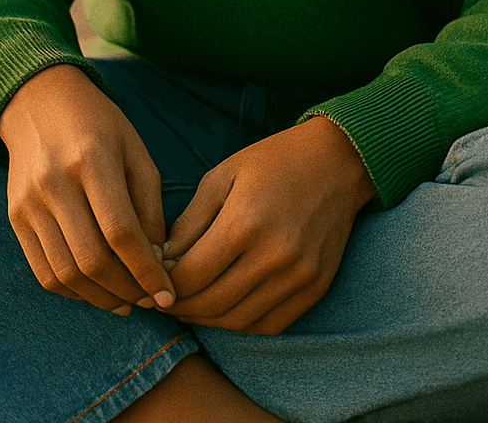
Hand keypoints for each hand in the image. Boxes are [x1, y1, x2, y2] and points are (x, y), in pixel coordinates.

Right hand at [0, 64, 176, 314]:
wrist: (38, 101)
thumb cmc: (98, 124)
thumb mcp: (135, 151)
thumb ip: (149, 205)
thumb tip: (157, 260)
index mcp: (92, 160)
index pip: (121, 232)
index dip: (146, 271)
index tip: (167, 295)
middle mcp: (55, 183)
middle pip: (91, 260)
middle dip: (126, 291)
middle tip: (148, 301)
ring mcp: (30, 203)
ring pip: (65, 273)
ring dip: (100, 298)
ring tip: (126, 302)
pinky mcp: (15, 217)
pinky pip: (43, 270)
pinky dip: (72, 291)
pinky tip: (96, 291)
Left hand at [158, 114, 377, 335]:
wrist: (337, 161)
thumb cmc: (273, 162)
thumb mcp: (221, 177)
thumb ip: (189, 223)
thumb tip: (161, 260)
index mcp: (246, 222)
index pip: (191, 276)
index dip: (163, 285)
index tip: (150, 281)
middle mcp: (274, 255)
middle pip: (211, 304)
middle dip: (180, 307)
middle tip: (163, 301)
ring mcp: (299, 276)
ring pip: (238, 321)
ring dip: (207, 320)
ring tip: (190, 306)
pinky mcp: (316, 287)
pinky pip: (269, 325)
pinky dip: (241, 323)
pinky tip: (225, 308)